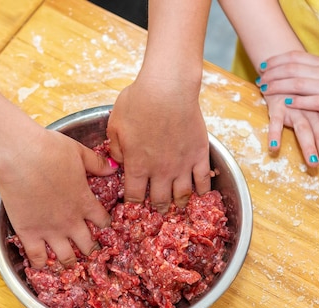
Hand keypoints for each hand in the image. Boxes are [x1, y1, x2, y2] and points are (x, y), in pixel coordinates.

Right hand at [0, 129, 117, 268]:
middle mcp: (72, 221)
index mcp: (86, 202)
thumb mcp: (80, 153)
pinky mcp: (29, 233)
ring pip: (67, 257)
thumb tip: (113, 168)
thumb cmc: (51, 150)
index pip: (104, 223)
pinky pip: (38, 258)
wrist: (21, 156)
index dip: (106, 228)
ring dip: (71, 262)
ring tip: (71, 264)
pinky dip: (42, 264)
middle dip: (92, 250)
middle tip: (90, 252)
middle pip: (88, 246)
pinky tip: (43, 265)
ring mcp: (51, 230)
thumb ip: (97, 164)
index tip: (104, 230)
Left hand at [107, 76, 211, 211]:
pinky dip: (201, 191)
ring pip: (182, 195)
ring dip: (178, 203)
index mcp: (138, 166)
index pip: (134, 196)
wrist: (168, 88)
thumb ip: (116, 149)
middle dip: (157, 207)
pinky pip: (203, 181)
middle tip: (158, 209)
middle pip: (160, 200)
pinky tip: (199, 193)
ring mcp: (183, 165)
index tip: (135, 205)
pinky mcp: (200, 155)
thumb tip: (119, 162)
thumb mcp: (115, 124)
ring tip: (177, 205)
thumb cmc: (139, 101)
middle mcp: (161, 171)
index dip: (134, 204)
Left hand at [259, 51, 318, 138]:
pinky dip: (299, 102)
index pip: (296, 57)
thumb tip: (291, 74)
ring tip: (266, 91)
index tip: (262, 67)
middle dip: (273, 74)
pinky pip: (315, 102)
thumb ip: (314, 76)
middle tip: (260, 80)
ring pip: (301, 83)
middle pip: (294, 69)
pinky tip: (286, 104)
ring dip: (280, 87)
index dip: (277, 61)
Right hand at [261, 90, 318, 179]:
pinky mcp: (278, 105)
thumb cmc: (303, 94)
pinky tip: (274, 148)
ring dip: (309, 148)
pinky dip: (275, 134)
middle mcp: (314, 112)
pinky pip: (276, 121)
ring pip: (304, 130)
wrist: (284, 67)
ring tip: (312, 165)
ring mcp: (296, 109)